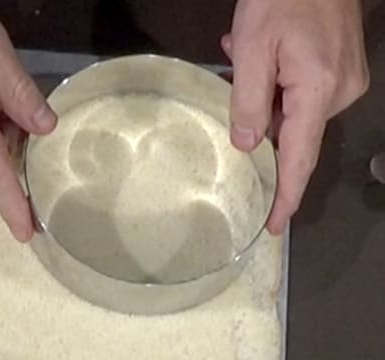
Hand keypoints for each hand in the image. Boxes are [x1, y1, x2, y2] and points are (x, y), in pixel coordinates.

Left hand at [222, 0, 368, 233]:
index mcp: (318, 92)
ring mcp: (345, 82)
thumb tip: (249, 145)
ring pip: (296, 115)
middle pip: (294, 135)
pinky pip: (305, 97)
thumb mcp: (251, 49)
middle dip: (262, 128)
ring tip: (245, 67)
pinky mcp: (341, 72)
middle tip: (237, 99)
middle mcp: (339, 94)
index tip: (274, 225)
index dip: (286, 195)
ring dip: (266, 100)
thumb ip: (248, 102)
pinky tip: (263, 64)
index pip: (300, 159)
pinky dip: (279, 88)